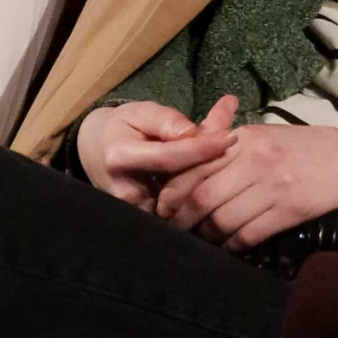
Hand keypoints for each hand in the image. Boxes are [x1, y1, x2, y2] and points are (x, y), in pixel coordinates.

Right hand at [78, 96, 235, 208]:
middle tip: (239, 145)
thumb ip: (165, 120)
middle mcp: (126, 193)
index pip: (168, 158)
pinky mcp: (149, 225)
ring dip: (212, 182)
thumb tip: (192, 132)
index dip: (201, 148)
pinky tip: (222, 176)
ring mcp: (137, 214)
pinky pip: (183, 212)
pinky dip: (203, 193)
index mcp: (120, 158)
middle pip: (181, 185)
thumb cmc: (123, 128)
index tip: (231, 136)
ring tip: (234, 160)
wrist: (98, 153)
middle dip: (213, 165)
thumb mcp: (140, 112)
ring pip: (185, 204)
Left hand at [155, 123, 337, 251]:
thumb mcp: (266, 136)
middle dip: (181, 220)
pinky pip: (248, 234)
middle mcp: (256, 159)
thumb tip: (188, 167)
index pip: (194, 165)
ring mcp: (275, 185)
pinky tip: (229, 247)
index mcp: (246, 137)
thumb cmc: (307, 148)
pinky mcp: (291, 210)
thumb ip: (230, 148)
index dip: (172, 191)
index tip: (162, 207)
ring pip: (222, 219)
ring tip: (201, 242)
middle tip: (173, 232)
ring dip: (206, 237)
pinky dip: (232, 245)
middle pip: (202, 196)